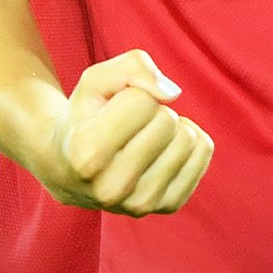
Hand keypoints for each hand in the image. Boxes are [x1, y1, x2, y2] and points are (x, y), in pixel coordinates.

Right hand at [36, 48, 214, 214]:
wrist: (70, 169)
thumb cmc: (85, 117)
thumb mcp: (95, 80)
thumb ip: (132, 67)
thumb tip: (173, 93)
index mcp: (86, 156)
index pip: (142, 102)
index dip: (131, 94)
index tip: (112, 110)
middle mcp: (112, 189)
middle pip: (167, 122)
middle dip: (152, 111)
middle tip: (129, 126)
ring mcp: (141, 204)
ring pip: (188, 138)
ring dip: (171, 127)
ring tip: (143, 138)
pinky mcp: (167, 206)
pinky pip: (203, 152)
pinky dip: (188, 141)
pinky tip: (162, 149)